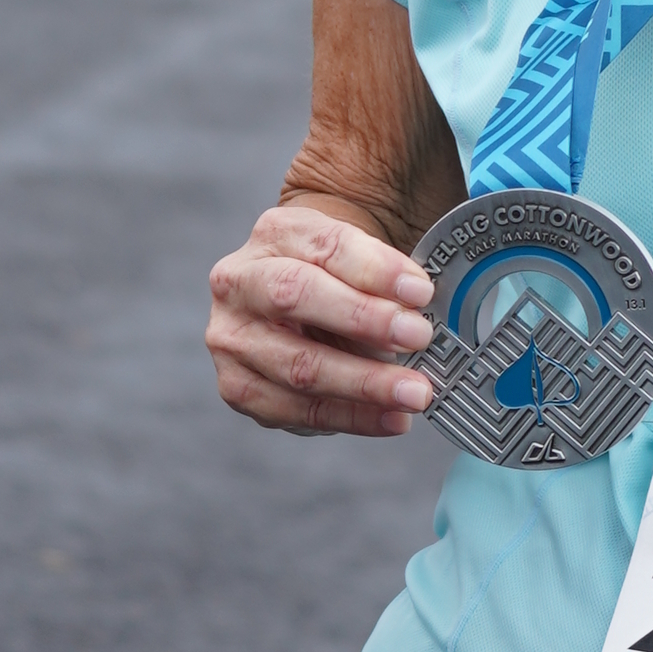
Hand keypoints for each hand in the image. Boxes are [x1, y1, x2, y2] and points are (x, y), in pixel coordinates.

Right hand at [206, 203, 435, 437]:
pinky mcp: (236, 386)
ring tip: (414, 393)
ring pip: (297, 364)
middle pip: (295, 295)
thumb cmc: (337, 280)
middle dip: (363, 319)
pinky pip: (296, 410)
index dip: (375, 269)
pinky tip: (390, 418)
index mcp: (276, 233)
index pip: (326, 245)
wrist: (298, 305)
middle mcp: (240, 280)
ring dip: (364, 383)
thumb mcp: (359, 259)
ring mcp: (232, 337)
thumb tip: (418, 310)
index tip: (420, 291)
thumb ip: (385, 276)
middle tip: (418, 337)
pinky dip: (351, 417)